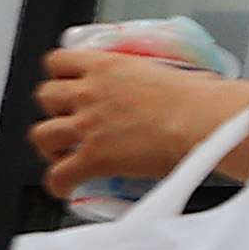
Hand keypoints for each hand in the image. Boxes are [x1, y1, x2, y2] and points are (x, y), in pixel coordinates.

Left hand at [30, 51, 248, 195]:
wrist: (207, 122)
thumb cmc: (203, 99)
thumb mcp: (175, 72)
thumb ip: (161, 77)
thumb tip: (180, 84)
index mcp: (109, 67)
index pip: (59, 61)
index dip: (60, 75)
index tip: (69, 84)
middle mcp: (91, 93)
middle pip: (45, 96)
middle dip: (54, 110)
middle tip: (70, 120)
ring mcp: (89, 125)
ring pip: (41, 135)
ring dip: (50, 146)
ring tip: (63, 154)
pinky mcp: (95, 157)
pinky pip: (58, 175)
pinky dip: (59, 183)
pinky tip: (67, 187)